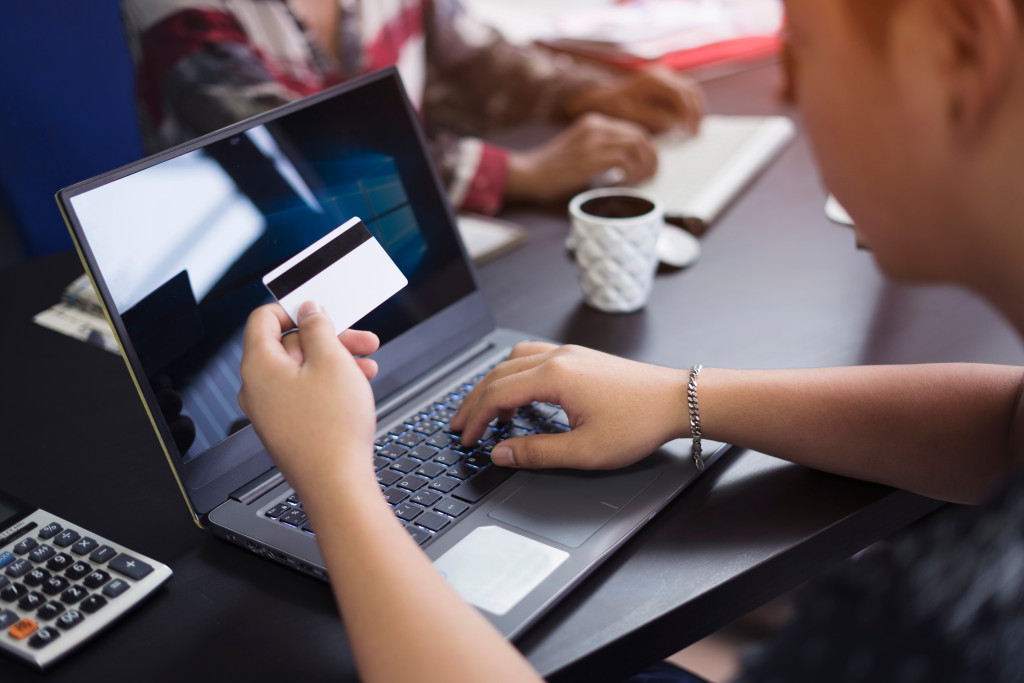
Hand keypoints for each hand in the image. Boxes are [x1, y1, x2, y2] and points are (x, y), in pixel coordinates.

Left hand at [237, 302, 380, 500]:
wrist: (336, 484)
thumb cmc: (331, 429)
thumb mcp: (332, 361)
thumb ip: (318, 327)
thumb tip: (308, 310)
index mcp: (258, 365)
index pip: (263, 318)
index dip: (294, 308)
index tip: (321, 309)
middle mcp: (257, 387)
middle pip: (289, 345)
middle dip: (329, 338)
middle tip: (360, 340)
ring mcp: (270, 410)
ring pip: (302, 370)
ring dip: (335, 361)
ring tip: (367, 366)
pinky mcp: (286, 427)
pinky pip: (304, 393)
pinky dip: (329, 384)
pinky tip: (356, 387)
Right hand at [449, 342, 689, 469]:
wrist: (678, 400)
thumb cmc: (639, 423)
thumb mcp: (585, 451)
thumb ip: (537, 453)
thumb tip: (501, 454)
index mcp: (554, 377)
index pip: (497, 394)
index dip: (476, 419)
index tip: (466, 439)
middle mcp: (557, 357)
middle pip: (498, 374)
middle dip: (474, 401)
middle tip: (461, 426)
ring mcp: (569, 354)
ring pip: (513, 362)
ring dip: (494, 385)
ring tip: (487, 414)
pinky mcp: (580, 357)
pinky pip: (533, 358)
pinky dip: (515, 377)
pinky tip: (520, 396)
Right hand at [505, 112, 656, 202]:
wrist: (529, 174)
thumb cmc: (553, 169)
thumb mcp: (581, 150)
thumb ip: (603, 150)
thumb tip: (632, 162)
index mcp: (594, 122)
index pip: (634, 129)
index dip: (647, 149)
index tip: (649, 166)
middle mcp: (596, 125)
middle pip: (640, 135)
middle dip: (651, 157)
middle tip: (651, 175)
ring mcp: (592, 139)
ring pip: (636, 145)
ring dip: (644, 165)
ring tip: (640, 180)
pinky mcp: (590, 156)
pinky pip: (624, 160)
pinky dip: (630, 173)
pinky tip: (623, 183)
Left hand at [565, 67, 705, 134]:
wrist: (601, 99)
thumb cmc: (613, 108)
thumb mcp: (632, 116)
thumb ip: (654, 119)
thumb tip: (674, 124)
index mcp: (653, 80)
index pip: (681, 95)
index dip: (689, 115)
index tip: (690, 132)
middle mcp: (661, 74)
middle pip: (690, 90)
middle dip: (696, 113)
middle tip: (695, 133)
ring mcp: (663, 77)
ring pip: (690, 91)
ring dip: (694, 111)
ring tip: (692, 130)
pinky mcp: (663, 84)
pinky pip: (682, 95)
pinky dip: (687, 109)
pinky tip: (685, 124)